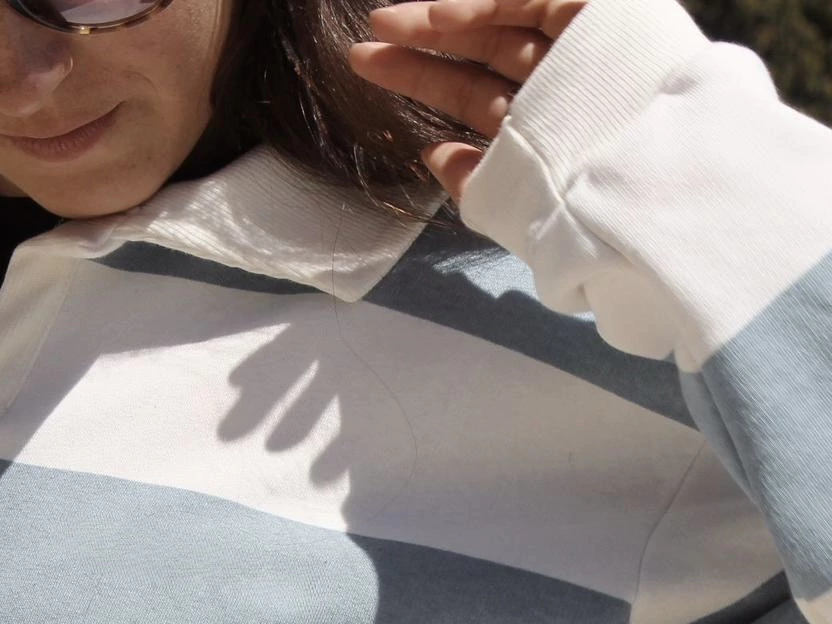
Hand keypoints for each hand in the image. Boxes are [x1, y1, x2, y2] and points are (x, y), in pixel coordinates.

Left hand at [348, 0, 587, 199]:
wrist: (656, 188)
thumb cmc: (592, 207)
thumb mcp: (521, 201)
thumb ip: (478, 180)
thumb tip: (431, 156)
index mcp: (549, 130)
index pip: (479, 103)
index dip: (429, 88)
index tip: (378, 82)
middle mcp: (563, 86)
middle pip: (480, 61)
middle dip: (420, 55)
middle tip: (363, 53)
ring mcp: (581, 46)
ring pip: (497, 26)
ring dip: (437, 24)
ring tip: (381, 26)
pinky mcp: (599, 10)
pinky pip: (530, 0)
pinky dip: (481, 5)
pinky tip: (433, 16)